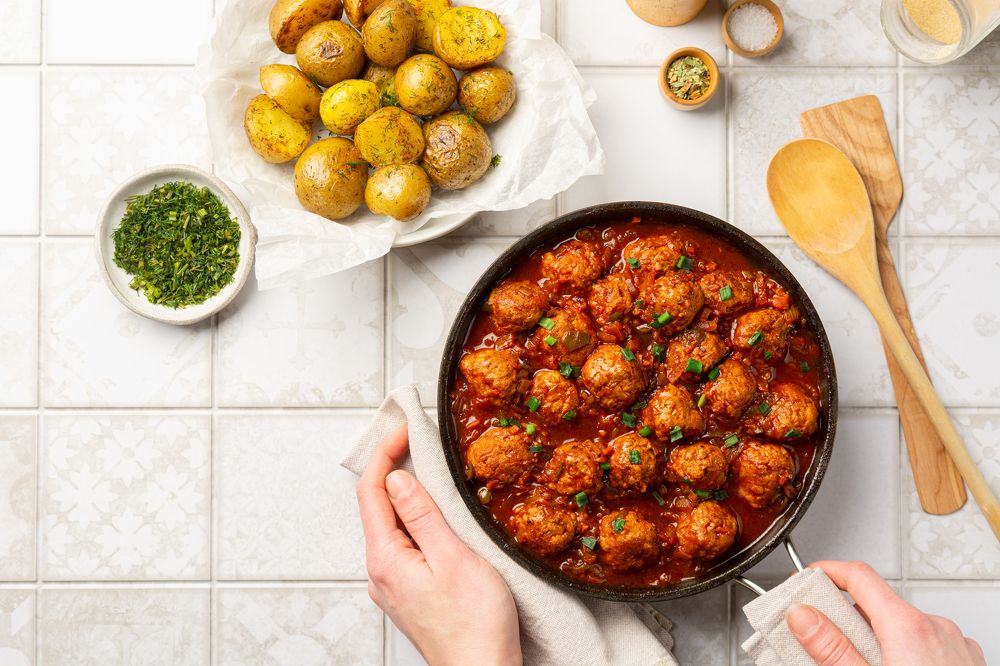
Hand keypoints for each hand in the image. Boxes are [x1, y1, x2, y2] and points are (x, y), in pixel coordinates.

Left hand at [356, 424, 522, 665]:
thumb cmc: (474, 623)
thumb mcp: (451, 557)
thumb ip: (421, 515)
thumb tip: (395, 479)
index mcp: (385, 559)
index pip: (371, 492)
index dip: (384, 454)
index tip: (404, 430)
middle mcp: (381, 572)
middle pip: (379, 508)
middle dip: (395, 471)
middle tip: (420, 443)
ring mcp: (393, 586)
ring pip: (395, 528)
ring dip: (410, 498)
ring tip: (435, 476)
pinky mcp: (410, 595)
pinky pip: (406, 548)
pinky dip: (419, 524)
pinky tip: (441, 521)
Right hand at [787, 560, 983, 665]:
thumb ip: (831, 648)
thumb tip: (802, 616)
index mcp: (909, 628)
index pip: (859, 576)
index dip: (826, 572)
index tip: (806, 581)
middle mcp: (937, 629)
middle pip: (879, 604)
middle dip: (846, 619)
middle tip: (821, 640)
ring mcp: (956, 646)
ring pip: (903, 627)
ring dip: (876, 639)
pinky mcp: (966, 664)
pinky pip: (927, 644)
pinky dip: (904, 653)